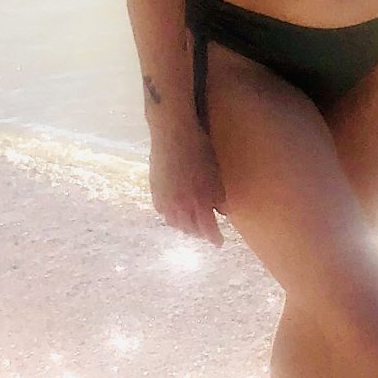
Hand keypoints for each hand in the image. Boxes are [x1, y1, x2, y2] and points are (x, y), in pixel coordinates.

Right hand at [148, 117, 225, 245]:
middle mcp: (180, 206)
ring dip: (185, 227)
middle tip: (207, 233)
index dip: (214, 238)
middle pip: (190, 229)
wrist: (173, 134)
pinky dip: (171, 216)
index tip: (219, 243)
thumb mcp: (216, 175)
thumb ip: (220, 198)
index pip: (207, 229)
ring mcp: (165, 199)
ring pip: (174, 223)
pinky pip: (163, 212)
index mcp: (199, 202)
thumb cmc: (200, 151)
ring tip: (192, 225)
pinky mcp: (155, 191)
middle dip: (200, 233)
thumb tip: (223, 213)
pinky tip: (175, 212)